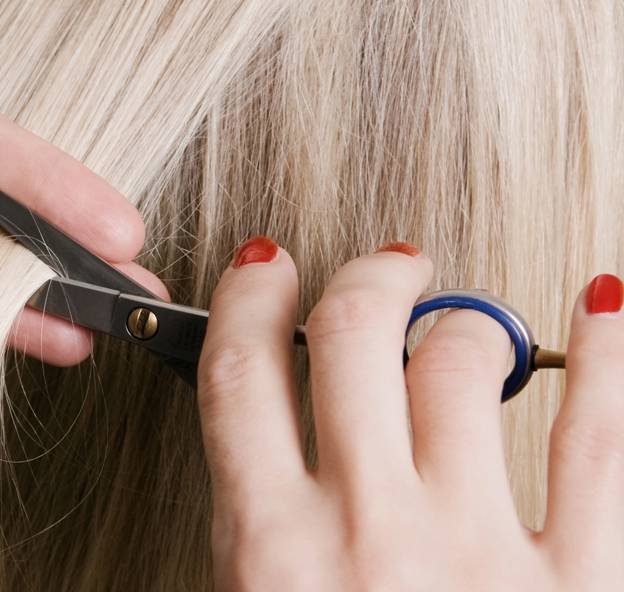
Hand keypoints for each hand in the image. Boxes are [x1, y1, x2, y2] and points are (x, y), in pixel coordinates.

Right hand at [196, 240, 622, 588]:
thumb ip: (256, 535)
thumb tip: (261, 453)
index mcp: (274, 551)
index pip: (243, 371)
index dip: (250, 295)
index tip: (264, 270)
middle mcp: (370, 535)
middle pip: (354, 336)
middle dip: (366, 279)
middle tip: (382, 271)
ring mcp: (476, 550)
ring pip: (464, 364)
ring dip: (463, 320)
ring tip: (466, 321)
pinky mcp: (579, 581)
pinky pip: (598, 442)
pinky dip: (606, 357)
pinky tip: (601, 311)